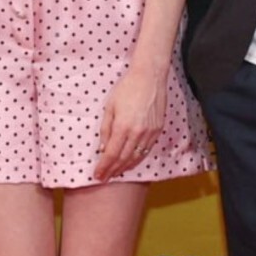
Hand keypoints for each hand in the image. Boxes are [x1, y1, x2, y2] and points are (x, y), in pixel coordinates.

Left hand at [94, 64, 165, 180]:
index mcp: (123, 126)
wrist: (150, 77)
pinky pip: (146, 150)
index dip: (104, 167)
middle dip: (112, 171)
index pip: (111, 154)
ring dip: (125, 167)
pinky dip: (137, 159)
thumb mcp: (109, 106)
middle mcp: (137, 132)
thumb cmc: (127, 88)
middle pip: (123, 159)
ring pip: (136, 157)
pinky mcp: (157, 130)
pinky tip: (130, 162)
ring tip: (115, 173)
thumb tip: (103, 148)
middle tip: (104, 178)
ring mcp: (149, 133)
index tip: (98, 175)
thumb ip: (105, 128)